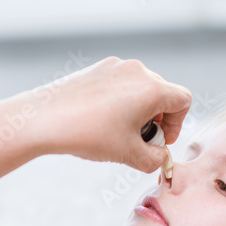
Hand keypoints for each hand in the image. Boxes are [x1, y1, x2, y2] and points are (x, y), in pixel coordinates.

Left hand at [23, 56, 191, 172]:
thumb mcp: (129, 155)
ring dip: (140, 112)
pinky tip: (102, 120)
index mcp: (151, 89)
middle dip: (158, 120)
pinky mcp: (99, 68)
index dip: (177, 124)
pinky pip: (123, 84)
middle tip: (139, 141)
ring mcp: (116, 66)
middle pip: (163, 94)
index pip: (183, 100)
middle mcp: (137, 71)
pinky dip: (122, 102)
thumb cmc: (88, 135)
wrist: (42, 119)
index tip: (159, 140)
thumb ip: (155, 159)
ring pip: (142, 89)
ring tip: (119, 132)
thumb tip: (160, 156)